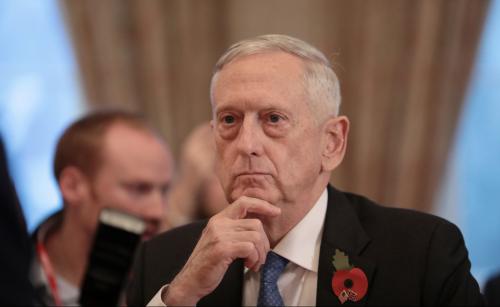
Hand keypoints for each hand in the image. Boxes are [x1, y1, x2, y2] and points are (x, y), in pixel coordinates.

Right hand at [164, 196, 280, 305]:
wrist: (190, 280)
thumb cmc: (207, 262)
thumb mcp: (219, 239)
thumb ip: (234, 229)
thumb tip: (258, 227)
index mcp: (218, 219)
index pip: (244, 202)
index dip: (262, 205)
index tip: (275, 212)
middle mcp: (218, 224)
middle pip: (255, 224)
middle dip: (264, 243)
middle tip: (260, 256)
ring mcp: (219, 236)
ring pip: (255, 236)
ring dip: (260, 253)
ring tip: (254, 263)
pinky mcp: (222, 249)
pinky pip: (250, 248)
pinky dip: (254, 258)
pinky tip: (249, 265)